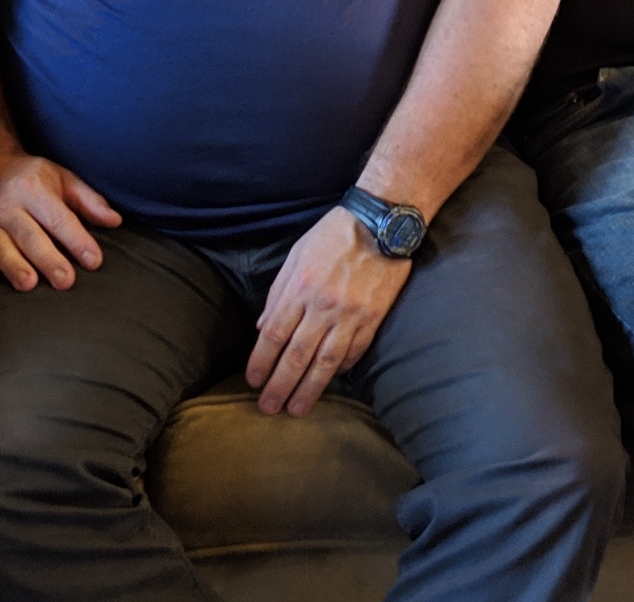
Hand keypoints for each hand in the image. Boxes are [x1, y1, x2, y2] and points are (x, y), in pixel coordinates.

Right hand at [0, 147, 122, 293]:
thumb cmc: (32, 177)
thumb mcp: (63, 178)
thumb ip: (89, 201)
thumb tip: (115, 221)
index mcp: (32, 188)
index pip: (57, 218)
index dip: (76, 240)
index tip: (94, 260)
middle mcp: (7, 205)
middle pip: (29, 236)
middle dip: (47, 259)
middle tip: (65, 281)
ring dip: (13, 266)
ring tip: (28, 284)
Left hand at [245, 207, 409, 415]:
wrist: (381, 223)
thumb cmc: (333, 235)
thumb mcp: (296, 255)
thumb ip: (278, 293)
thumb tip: (263, 328)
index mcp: (300, 288)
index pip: (274, 335)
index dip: (261, 362)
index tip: (253, 382)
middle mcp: (323, 306)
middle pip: (296, 356)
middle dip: (280, 385)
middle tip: (269, 408)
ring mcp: (351, 315)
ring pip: (326, 363)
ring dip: (309, 389)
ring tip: (297, 409)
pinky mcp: (374, 318)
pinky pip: (354, 352)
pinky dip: (341, 369)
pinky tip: (330, 381)